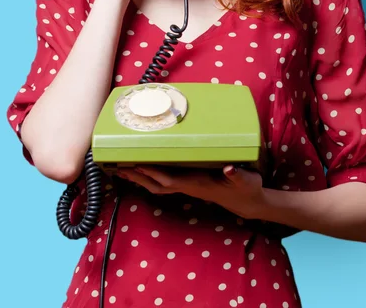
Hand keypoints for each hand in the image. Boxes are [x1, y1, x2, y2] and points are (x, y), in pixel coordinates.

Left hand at [115, 165, 265, 219]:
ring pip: (157, 185)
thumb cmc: (247, 189)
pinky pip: (164, 181)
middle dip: (137, 177)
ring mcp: (187, 186)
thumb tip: (229, 169)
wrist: (247, 202)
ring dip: (140, 178)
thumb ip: (237, 175)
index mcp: (197, 183)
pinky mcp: (189, 183)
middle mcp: (188, 186)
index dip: (152, 173)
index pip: (169, 180)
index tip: (136, 164)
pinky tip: (143, 169)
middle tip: (117, 167)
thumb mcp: (247, 180)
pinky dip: (150, 176)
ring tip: (123, 168)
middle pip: (156, 184)